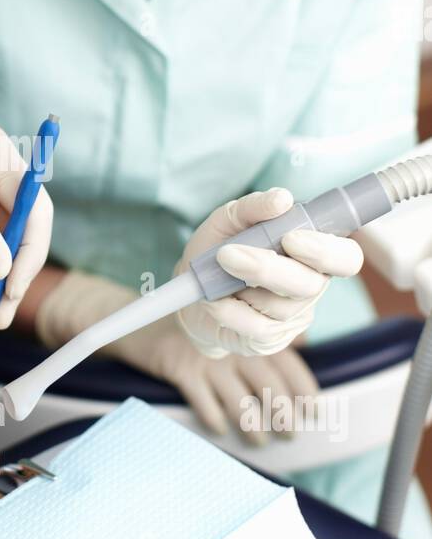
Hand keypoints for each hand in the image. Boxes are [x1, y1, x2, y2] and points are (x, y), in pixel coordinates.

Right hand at [35, 269, 318, 442]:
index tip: (314, 414)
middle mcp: (235, 345)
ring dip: (254, 430)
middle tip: (289, 435)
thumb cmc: (190, 322)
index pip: (292, 367)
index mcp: (252, 332)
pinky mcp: (182, 371)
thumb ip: (263, 330)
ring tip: (259, 441)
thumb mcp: (229, 318)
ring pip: (242, 406)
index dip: (306, 395)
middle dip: (284, 419)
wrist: (138, 318)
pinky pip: (206, 407)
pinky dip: (215, 423)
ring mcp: (209, 359)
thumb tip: (304, 344)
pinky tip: (218, 429)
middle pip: (272, 392)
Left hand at [176, 188, 362, 357]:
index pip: (346, 258)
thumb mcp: (227, 222)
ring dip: (240, 287)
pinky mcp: (269, 339)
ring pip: (281, 308)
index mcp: (311, 253)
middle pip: (310, 285)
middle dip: (268, 268)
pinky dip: (228, 310)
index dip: (327, 252)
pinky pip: (256, 328)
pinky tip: (214, 300)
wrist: (191, 294)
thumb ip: (253, 208)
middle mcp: (309, 286)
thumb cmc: (219, 252)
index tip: (291, 239)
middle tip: (227, 254)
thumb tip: (282, 199)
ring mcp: (292, 317)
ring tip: (216, 272)